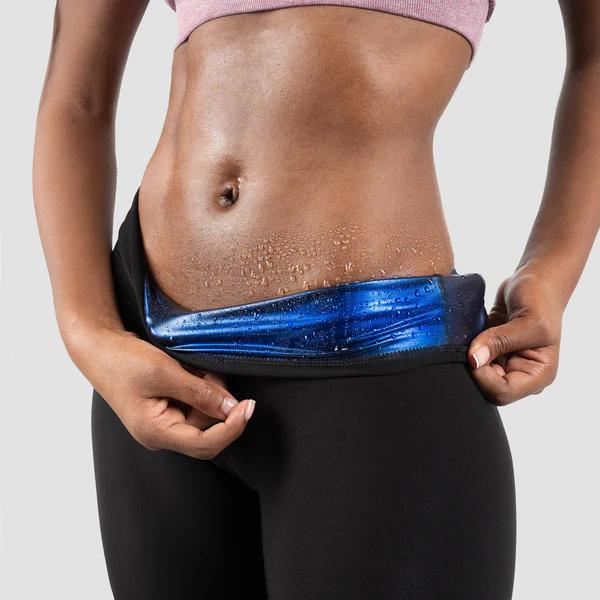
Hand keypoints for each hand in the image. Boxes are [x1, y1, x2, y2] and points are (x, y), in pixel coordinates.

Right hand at [69, 326, 254, 458]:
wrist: (98, 347)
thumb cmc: (122, 361)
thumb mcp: (165, 373)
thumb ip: (201, 393)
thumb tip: (232, 407)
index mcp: (156, 432)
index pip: (206, 444)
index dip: (233, 428)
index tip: (249, 406)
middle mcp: (161, 433)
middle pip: (208, 430)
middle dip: (218, 403)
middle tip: (213, 373)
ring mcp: (163, 422)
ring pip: (203, 414)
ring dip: (209, 391)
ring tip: (194, 368)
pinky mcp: (166, 409)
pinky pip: (194, 403)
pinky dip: (200, 387)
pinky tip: (189, 370)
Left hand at [467, 269, 562, 404]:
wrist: (534, 281)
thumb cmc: (541, 299)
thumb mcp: (528, 321)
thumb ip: (500, 341)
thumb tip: (474, 359)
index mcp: (537, 375)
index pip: (502, 393)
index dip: (483, 377)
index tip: (475, 352)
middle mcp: (520, 375)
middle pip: (485, 388)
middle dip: (473, 368)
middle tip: (470, 343)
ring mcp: (503, 365)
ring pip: (475, 374)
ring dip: (467, 357)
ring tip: (471, 336)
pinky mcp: (489, 353)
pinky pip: (470, 360)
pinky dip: (464, 350)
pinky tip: (467, 335)